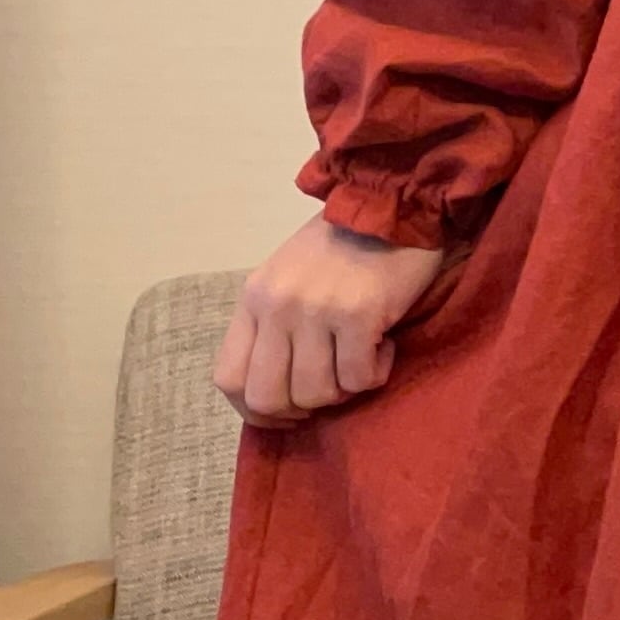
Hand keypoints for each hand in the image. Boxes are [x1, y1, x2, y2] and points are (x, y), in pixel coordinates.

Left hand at [215, 217, 451, 424]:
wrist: (391, 205)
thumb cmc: (343, 247)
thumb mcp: (288, 279)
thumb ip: (274, 326)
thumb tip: (278, 389)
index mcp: (254, 299)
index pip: (229, 379)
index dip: (255, 412)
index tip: (287, 414)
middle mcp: (277, 306)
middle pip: (267, 397)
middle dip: (300, 411)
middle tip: (330, 393)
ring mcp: (315, 311)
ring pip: (316, 394)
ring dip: (345, 390)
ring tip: (361, 359)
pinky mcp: (358, 315)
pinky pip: (359, 379)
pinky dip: (376, 373)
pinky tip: (383, 346)